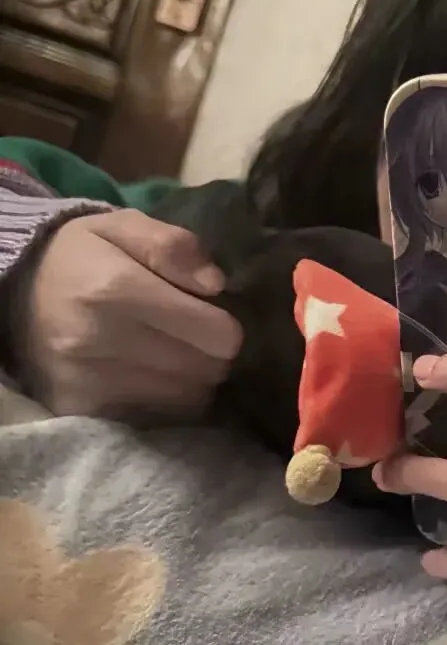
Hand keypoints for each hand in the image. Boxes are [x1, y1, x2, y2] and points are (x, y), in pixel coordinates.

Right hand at [13, 209, 242, 419]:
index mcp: (114, 289)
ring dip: (193, 379)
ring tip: (172, 354)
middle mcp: (98, 340)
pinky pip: (158, 418)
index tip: (214, 317)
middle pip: (208, 370)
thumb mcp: (123, 227)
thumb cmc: (81, 257)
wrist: (11, 292)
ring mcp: (87, 381)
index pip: (216, 334)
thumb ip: (173, 245)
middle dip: (212, 354)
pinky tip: (152, 376)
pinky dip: (166, 401)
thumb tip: (216, 283)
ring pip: (188, 398)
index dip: (227, 326)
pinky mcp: (81, 410)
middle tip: (195, 337)